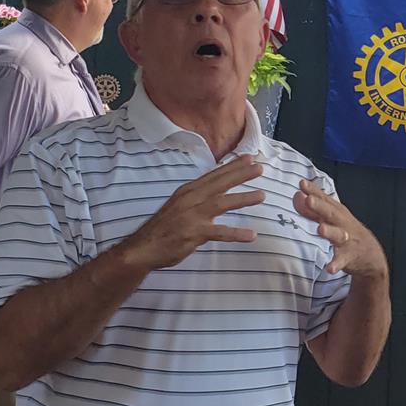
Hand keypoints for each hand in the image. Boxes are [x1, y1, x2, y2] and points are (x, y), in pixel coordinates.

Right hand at [113, 157, 263, 271]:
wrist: (143, 247)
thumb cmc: (164, 227)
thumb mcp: (179, 205)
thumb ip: (197, 197)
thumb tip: (215, 190)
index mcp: (188, 191)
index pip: (213, 175)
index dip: (232, 166)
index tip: (249, 158)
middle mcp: (191, 199)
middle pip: (220, 183)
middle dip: (241, 175)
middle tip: (260, 168)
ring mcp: (192, 216)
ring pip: (221, 203)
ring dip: (243, 198)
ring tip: (262, 195)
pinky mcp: (193, 233)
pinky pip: (219, 233)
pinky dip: (235, 234)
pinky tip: (251, 235)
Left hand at [296, 179, 386, 277]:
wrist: (371, 254)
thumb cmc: (346, 231)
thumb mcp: (331, 218)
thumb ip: (311, 208)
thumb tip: (296, 195)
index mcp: (336, 212)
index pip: (324, 199)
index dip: (313, 191)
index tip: (302, 183)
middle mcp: (342, 223)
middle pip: (330, 213)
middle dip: (319, 206)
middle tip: (309, 199)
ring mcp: (347, 240)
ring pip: (337, 235)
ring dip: (330, 232)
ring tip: (320, 229)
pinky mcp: (349, 257)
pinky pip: (341, 260)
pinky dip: (336, 264)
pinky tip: (329, 269)